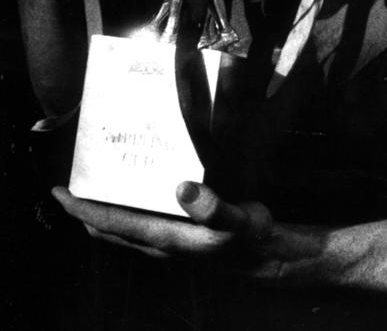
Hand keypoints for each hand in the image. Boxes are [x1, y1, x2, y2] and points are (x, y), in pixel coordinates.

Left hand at [52, 182, 323, 280]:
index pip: (113, 224)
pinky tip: (133, 193)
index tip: (60, 192)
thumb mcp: (238, 219)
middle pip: (110, 229)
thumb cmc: (253, 238)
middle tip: (68, 186)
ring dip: (104, 211)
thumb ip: (213, 206)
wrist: (270, 257)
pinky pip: (139, 224)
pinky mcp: (179, 237)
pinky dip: (125, 210)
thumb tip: (181, 187)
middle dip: (85, 211)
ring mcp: (169, 243)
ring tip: (93, 186)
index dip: (83, 210)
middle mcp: (161, 243)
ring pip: (123, 229)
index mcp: (166, 238)